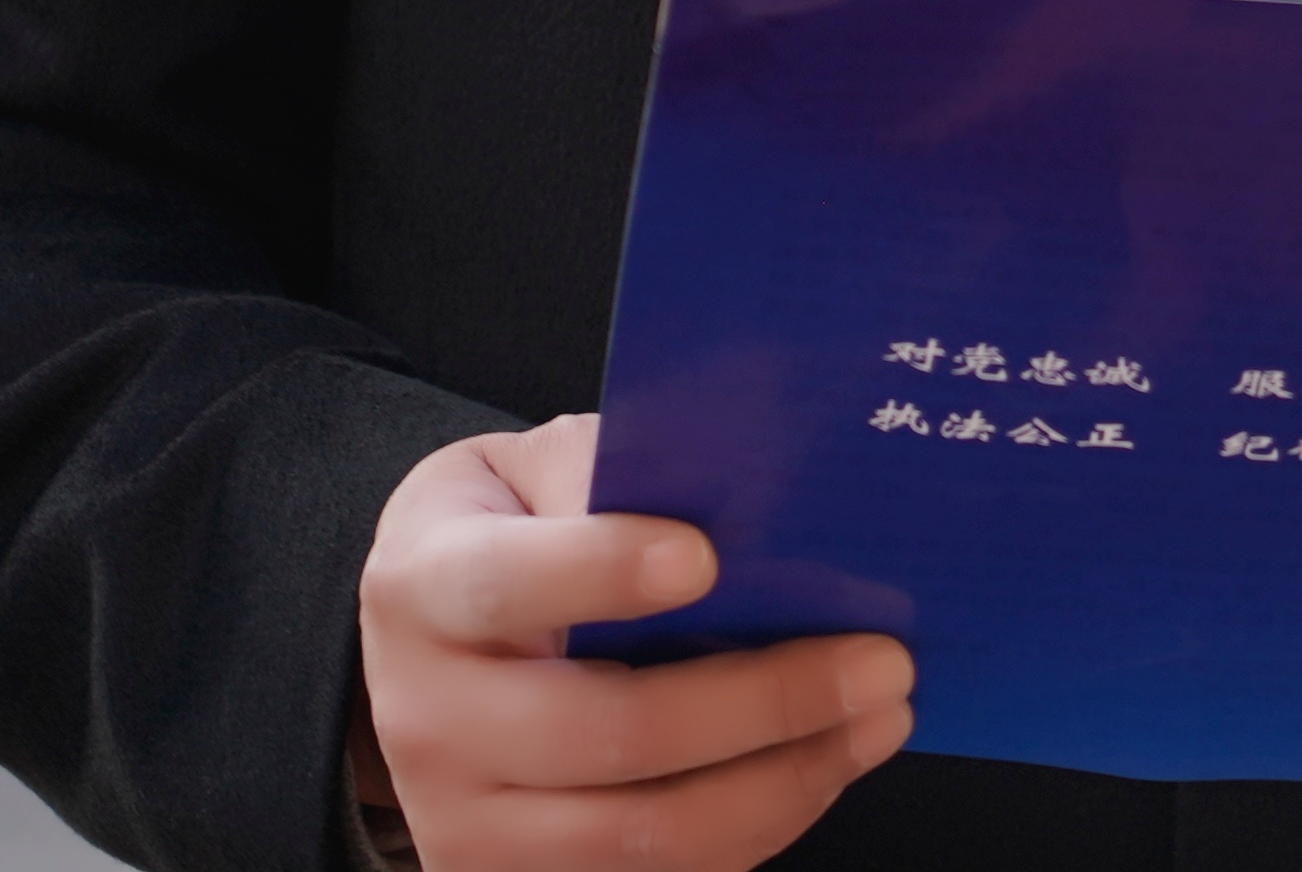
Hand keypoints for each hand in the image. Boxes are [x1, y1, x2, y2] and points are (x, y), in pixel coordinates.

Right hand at [353, 412, 914, 870]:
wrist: (432, 652)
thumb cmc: (508, 537)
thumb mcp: (527, 473)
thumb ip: (611, 470)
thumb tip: (740, 485)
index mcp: (422, 588)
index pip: (505, 583)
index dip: (602, 571)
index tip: (708, 556)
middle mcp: (428, 719)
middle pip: (602, 732)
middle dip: (762, 700)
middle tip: (878, 659)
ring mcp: (467, 821)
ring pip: (644, 830)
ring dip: (784, 778)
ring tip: (879, 717)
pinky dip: (758, 825)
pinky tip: (825, 764)